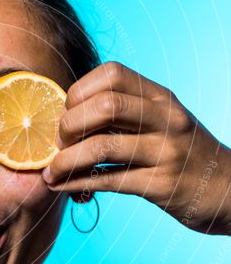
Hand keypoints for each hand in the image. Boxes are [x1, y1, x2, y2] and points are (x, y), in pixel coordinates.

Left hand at [42, 61, 230, 234]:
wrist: (227, 189)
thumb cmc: (181, 152)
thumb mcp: (161, 120)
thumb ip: (123, 113)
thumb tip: (64, 117)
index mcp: (161, 96)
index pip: (111, 74)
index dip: (79, 92)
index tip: (66, 114)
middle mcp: (166, 118)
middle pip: (104, 106)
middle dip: (69, 125)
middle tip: (58, 144)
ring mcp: (166, 152)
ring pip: (101, 147)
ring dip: (66, 161)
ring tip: (51, 172)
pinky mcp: (162, 185)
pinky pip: (108, 181)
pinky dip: (77, 184)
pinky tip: (63, 187)